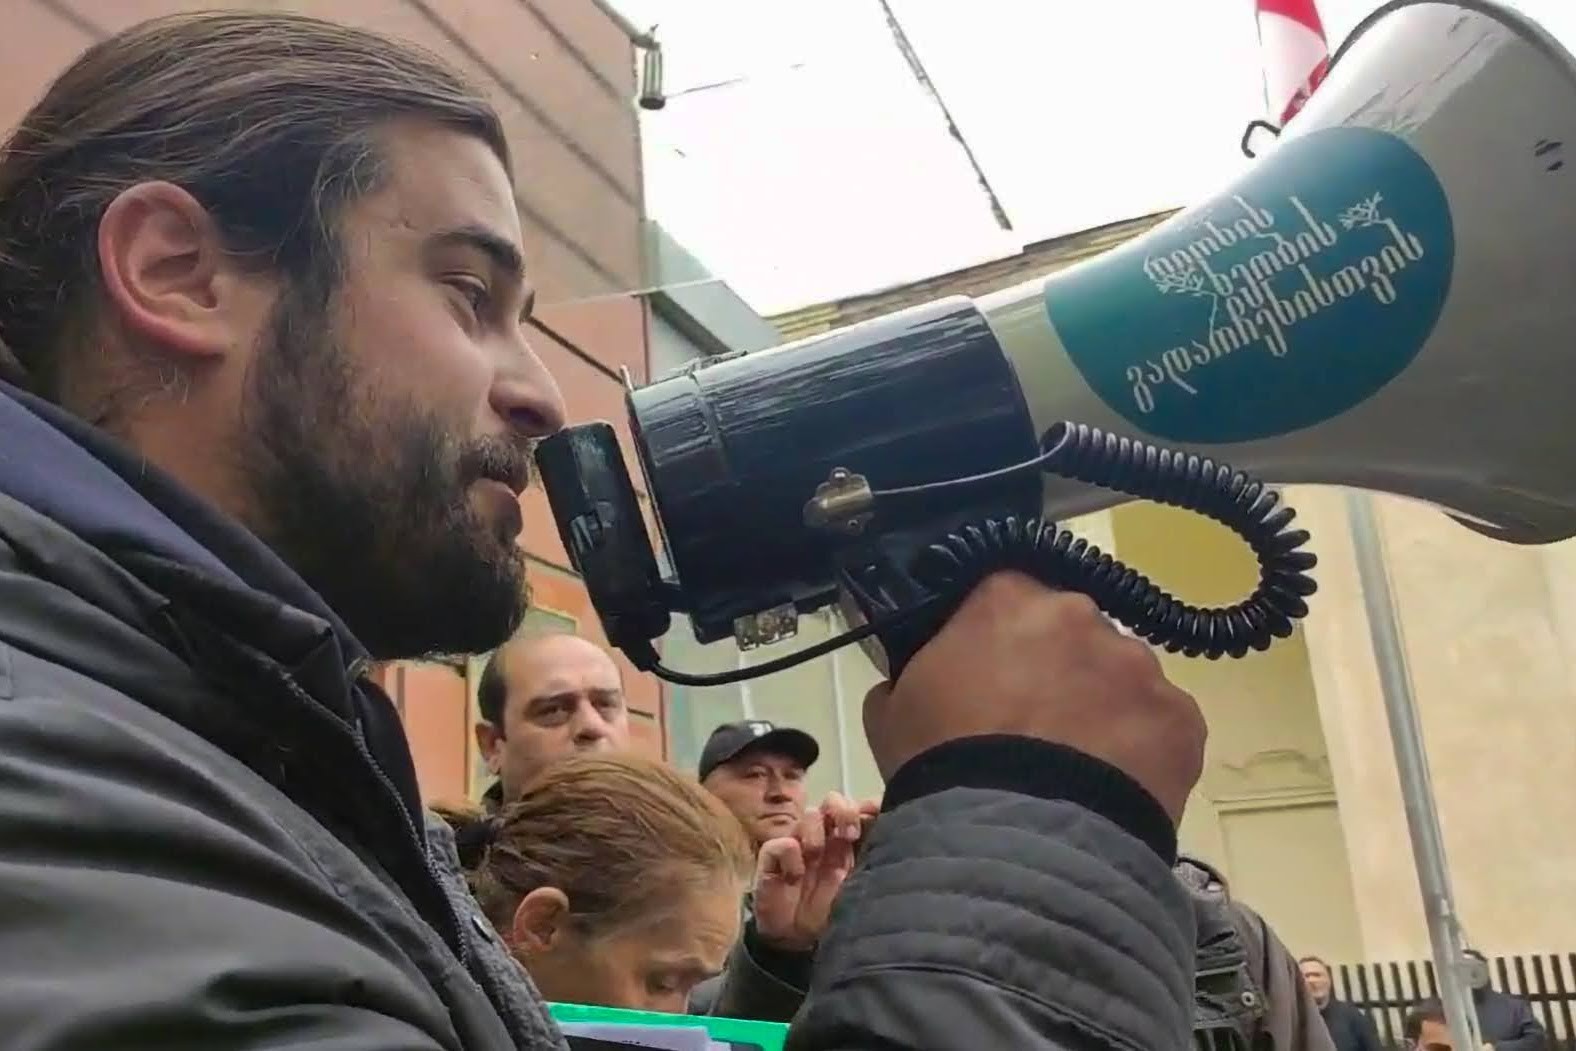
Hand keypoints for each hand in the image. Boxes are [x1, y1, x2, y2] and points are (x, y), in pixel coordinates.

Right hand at [752, 792, 874, 952]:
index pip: (860, 811)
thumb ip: (873, 867)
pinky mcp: (774, 857)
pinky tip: (794, 877)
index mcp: (849, 844)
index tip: (875, 814)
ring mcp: (799, 845)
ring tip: (816, 855)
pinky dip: (789, 856)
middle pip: (834, 802)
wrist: (794, 943)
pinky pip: (781, 843)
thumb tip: (894, 844)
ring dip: (815, 831)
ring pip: (810, 815)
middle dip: (843, 811)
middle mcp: (825, 838)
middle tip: (849, 834)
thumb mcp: (859, 893)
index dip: (867, 807)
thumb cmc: (829, 916)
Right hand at [862, 571, 1204, 822]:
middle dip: (1056, 669)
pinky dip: (1141, 751)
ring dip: (1102, 709)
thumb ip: (911, 672)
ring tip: (1076, 770)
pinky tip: (1112, 790)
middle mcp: (1080, 615)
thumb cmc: (942, 767)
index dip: (996, 638)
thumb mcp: (890, 709)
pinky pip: (1160, 726)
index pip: (1003, 596)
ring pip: (1120, 679)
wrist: (1017, 843)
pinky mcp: (1182, 718)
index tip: (989, 676)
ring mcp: (1140, 666)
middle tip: (1032, 726)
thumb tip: (920, 674)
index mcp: (1006, 598)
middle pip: (1070, 632)